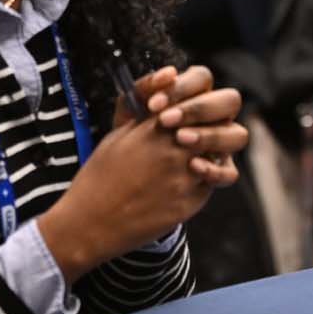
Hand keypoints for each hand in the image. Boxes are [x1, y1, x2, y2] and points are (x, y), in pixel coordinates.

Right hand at [37, 114, 208, 283]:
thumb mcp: (118, 133)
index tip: (191, 114)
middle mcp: (174, 148)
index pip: (197, 101)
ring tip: (197, 155)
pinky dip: (210, 176)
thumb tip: (166, 90)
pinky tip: (191, 178)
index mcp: (156, 127)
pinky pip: (215, 181)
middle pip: (217, 124)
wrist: (91, 223)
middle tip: (203, 134)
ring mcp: (185, 176)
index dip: (199, 105)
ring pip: (221, 152)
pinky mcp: (191, 201)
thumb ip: (145, 113)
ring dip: (214, 150)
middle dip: (214, 126)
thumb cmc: (100, 176)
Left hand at [127, 64, 247, 185]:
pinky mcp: (220, 172)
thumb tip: (168, 72)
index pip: (202, 78)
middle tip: (166, 121)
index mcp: (196, 96)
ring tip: (180, 140)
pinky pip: (230, 172)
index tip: (154, 104)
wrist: (124, 179)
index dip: (182, 87)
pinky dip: (214, 169)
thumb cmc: (131, 138)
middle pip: (230, 100)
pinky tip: (192, 166)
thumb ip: (142, 89)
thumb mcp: (129, 114)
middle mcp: (215, 117)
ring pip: (238, 134)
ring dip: (211, 135)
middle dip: (199, 108)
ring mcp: (222, 145)